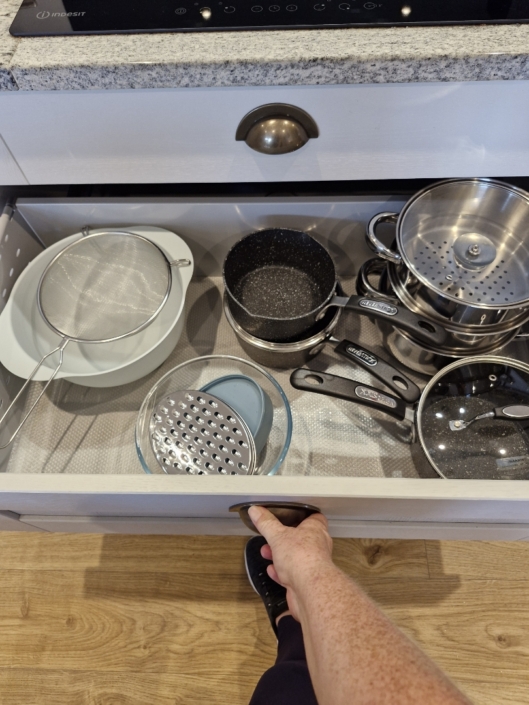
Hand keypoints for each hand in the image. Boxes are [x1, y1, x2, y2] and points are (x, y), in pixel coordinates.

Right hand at [248, 506, 333, 620]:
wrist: (309, 590)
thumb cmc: (301, 558)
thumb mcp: (278, 535)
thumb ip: (266, 523)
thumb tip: (256, 510)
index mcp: (315, 530)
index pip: (314, 518)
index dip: (302, 516)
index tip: (290, 514)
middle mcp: (317, 546)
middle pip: (301, 538)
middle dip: (284, 538)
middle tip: (271, 537)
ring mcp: (313, 565)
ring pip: (296, 557)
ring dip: (280, 555)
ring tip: (266, 552)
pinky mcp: (306, 582)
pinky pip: (292, 574)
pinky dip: (281, 572)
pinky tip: (273, 570)